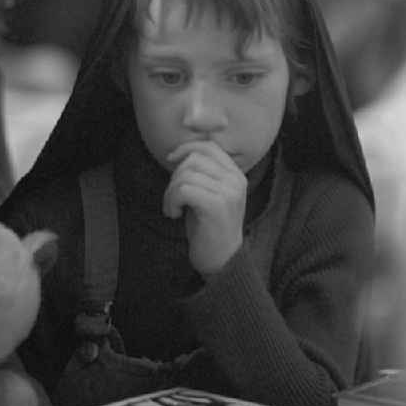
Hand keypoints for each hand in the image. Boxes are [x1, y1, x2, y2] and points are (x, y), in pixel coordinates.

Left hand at [164, 141, 246, 275]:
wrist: (221, 259)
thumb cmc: (209, 226)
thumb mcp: (210, 193)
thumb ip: (202, 172)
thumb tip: (180, 152)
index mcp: (236, 174)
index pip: (209, 146)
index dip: (185, 148)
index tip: (171, 160)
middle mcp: (235, 180)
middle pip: (193, 159)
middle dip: (174, 177)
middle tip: (172, 198)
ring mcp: (228, 192)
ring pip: (185, 175)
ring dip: (170, 192)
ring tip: (172, 208)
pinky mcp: (216, 206)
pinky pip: (183, 190)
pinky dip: (171, 201)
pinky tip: (174, 214)